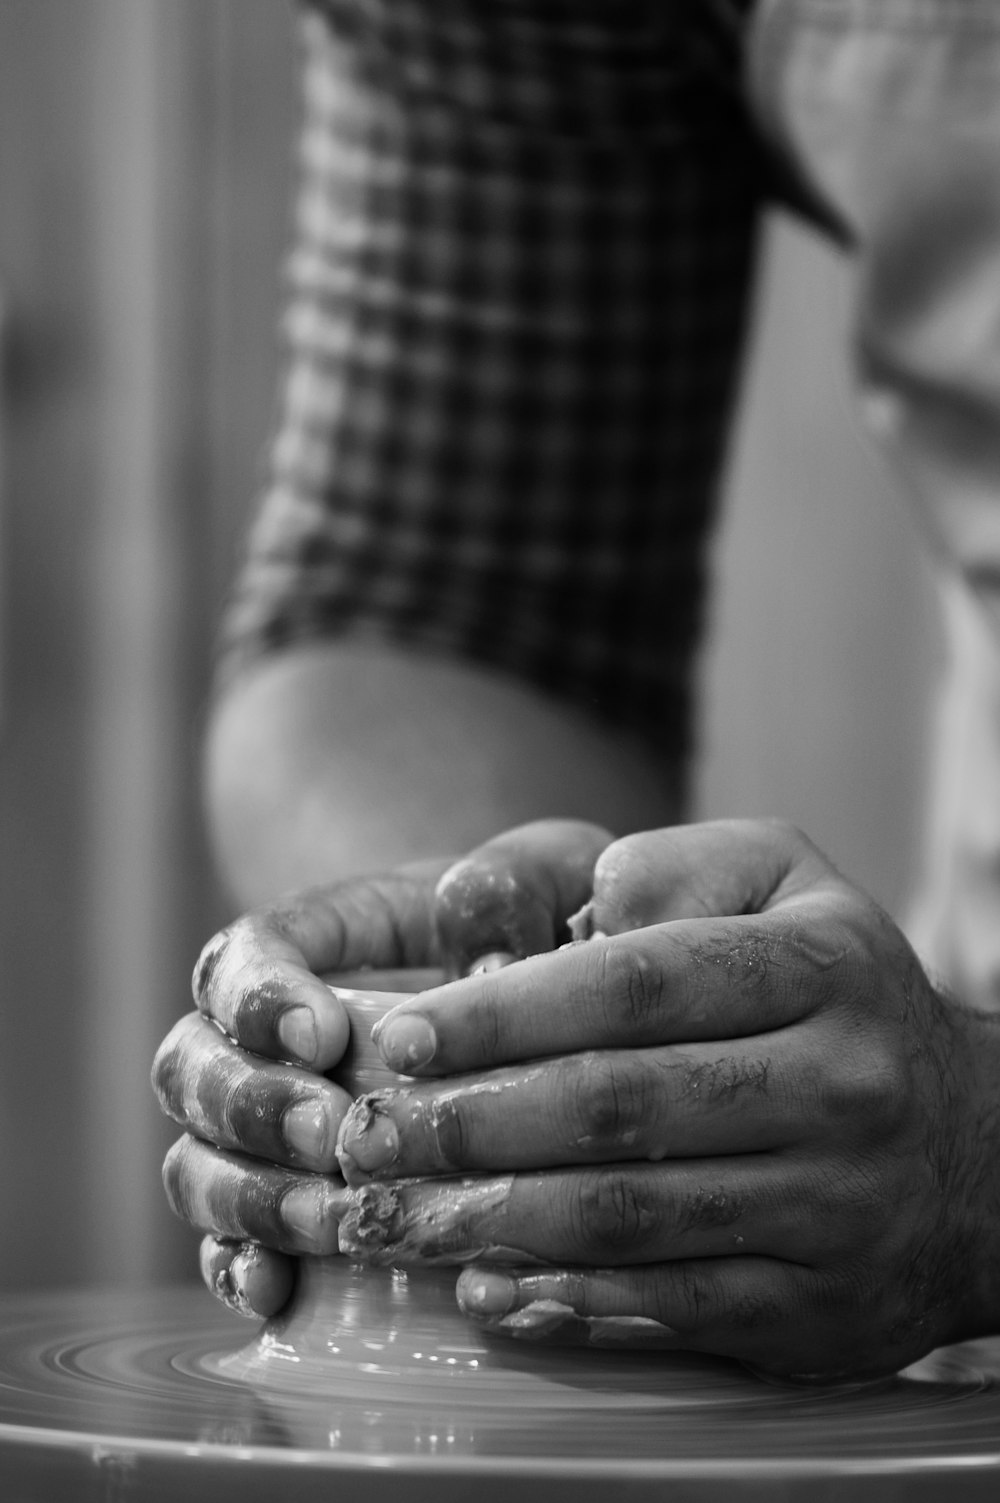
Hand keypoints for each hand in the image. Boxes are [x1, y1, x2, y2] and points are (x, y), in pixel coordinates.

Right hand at [151, 823, 610, 1318]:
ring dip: (249, 1197)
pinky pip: (221, 1245)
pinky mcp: (281, 1205)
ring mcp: (260, 1128)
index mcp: (305, 942)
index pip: (236, 958)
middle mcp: (258, 1038)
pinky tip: (277, 1292)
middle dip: (252, 1105)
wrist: (543, 1007)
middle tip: (336, 1133)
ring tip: (334, 1219)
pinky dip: (238, 1269)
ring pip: (194, 1162)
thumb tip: (489, 964)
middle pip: (192, 1065)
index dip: (258, 997)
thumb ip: (508, 891)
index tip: (323, 1032)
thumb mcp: (540, 877)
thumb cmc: (533, 928)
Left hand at [334, 818, 999, 1380]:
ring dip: (494, 1218)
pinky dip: (570, 1301)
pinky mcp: (820, 1306)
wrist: (980, 1153)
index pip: (634, 984)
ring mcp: (835, 1205)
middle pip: (618, 1105)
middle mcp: (838, 1085)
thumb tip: (565, 920)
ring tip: (395, 1214)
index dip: (504, 1012)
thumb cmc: (845, 998)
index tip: (403, 1036)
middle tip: (369, 1134)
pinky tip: (488, 1288)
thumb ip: (676, 870)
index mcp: (821, 967)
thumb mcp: (790, 882)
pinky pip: (675, 1306)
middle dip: (471, 1122)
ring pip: (633, 1215)